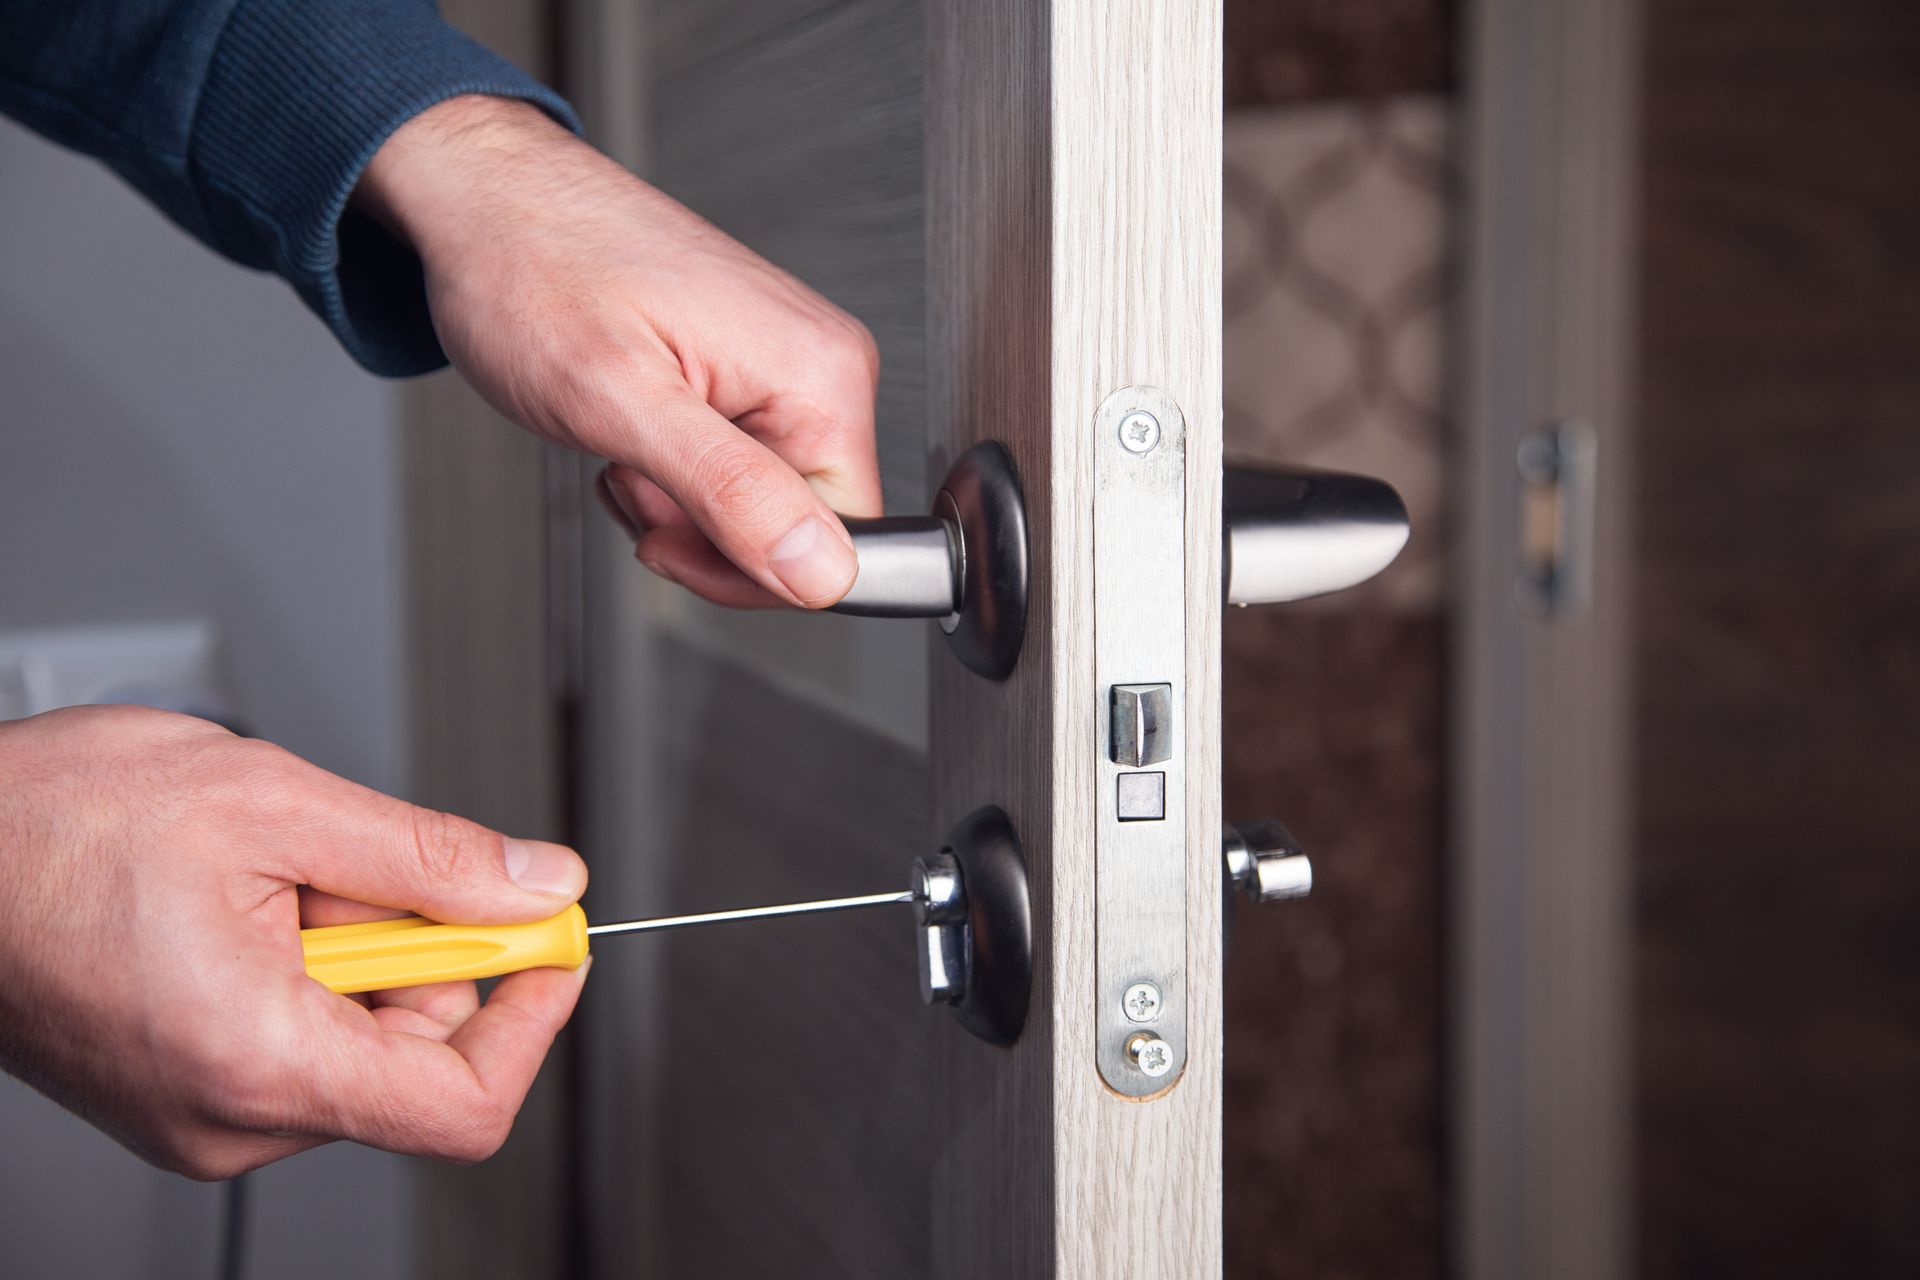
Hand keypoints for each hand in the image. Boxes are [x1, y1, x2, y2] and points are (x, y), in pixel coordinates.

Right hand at [0, 706, 588, 1178]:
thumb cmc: (54, 824)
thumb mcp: (275, 804)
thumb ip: (428, 857)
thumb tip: (539, 885)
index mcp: (258, 1064)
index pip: (464, 1105)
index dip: (532, 1017)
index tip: (552, 940)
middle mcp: (231, 1118)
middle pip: (420, 1056)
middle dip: (419, 945)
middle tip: (342, 865)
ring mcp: (204, 1114)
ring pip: (365, 1037)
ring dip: (357, 945)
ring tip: (266, 880)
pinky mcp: (188, 1090)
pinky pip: (305, 1036)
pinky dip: (309, 963)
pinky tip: (243, 907)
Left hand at [357, 95, 883, 608]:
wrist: (486, 199)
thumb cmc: (532, 269)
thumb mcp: (620, 402)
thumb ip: (731, 493)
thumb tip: (823, 573)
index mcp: (820, 376)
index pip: (843, 546)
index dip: (748, 571)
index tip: (665, 536)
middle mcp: (822, 367)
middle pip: (801, 530)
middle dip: (704, 533)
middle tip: (629, 472)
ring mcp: (786, 366)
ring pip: (760, 505)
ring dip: (679, 506)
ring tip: (620, 441)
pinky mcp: (750, 369)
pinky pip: (736, 467)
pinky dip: (672, 472)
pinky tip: (629, 429)